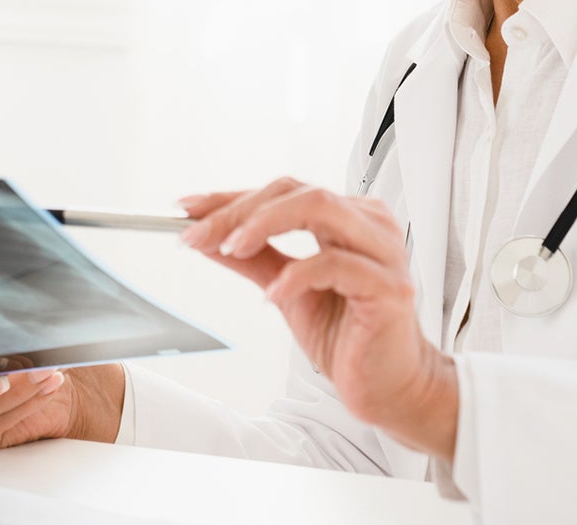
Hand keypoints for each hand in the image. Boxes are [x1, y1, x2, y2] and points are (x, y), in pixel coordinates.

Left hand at [179, 180, 458, 458]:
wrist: (388, 385)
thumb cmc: (347, 335)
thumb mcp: (284, 289)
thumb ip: (250, 259)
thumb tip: (205, 237)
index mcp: (348, 217)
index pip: (283, 191)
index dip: (231, 197)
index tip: (187, 208)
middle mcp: (369, 224)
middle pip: (296, 192)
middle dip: (239, 210)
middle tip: (197, 233)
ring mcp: (383, 252)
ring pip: (319, 208)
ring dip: (264, 224)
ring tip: (231, 248)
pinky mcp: (389, 287)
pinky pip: (335, 265)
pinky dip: (296, 274)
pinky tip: (272, 294)